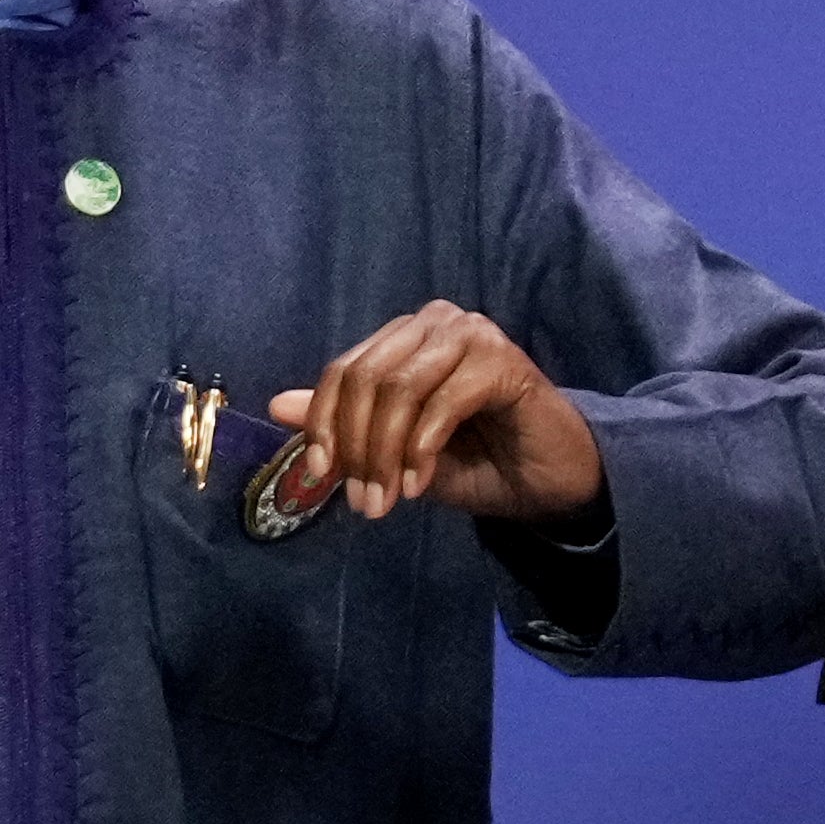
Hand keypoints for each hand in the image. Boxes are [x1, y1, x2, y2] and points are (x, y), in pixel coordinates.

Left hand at [264, 302, 604, 523]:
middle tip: (362, 501)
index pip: (343, 370)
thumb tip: (276, 405)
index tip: (318, 477)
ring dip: (384, 453)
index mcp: (405, 337)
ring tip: (386, 500)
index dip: (322, 424)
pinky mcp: (502, 360)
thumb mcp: (396, 452)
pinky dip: (421, 449)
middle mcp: (434, 322)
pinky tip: (419, 485)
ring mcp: (471, 335)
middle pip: (365, 377)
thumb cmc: (477, 462)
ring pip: (399, 388)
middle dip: (356, 447)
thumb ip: (346, 425)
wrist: (548, 482)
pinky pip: (442, 402)